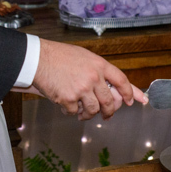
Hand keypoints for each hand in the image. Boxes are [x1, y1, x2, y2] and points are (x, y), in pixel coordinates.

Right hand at [31, 39, 146, 120]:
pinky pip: (74, 112)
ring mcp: (82, 89)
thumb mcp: (84, 57)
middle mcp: (93, 77)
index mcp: (99, 65)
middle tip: (107, 115)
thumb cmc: (59, 56)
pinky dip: (70, 111)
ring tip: (82, 113)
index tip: (133, 101)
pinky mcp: (68, 99)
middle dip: (109, 111)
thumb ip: (97, 70)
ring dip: (88, 114)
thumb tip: (111, 86)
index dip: (130, 92)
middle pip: (109, 101)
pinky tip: (65, 104)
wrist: (38, 58)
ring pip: (93, 110)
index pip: (122, 80)